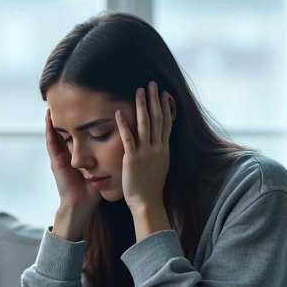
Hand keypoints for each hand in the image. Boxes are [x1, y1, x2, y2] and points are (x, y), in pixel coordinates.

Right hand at [46, 109, 101, 215]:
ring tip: (53, 103)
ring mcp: (60, 156)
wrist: (81, 204)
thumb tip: (124, 144)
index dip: (80, 121)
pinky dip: (48, 129)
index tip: (85, 105)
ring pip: (56, 133)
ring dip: (54, 118)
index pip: (79, 134)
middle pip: (66, 130)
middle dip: (66, 116)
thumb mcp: (102, 168)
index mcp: (79, 155)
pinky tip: (48, 117)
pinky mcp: (55, 160)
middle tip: (66, 99)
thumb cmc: (92, 190)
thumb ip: (109, 157)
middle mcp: (68, 153)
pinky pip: (50, 141)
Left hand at [117, 81, 172, 212]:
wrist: (147, 203)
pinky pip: (128, 138)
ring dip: (142, 106)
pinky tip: (118, 112)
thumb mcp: (160, 166)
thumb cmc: (151, 188)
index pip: (167, 123)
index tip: (164, 93)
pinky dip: (123, 124)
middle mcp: (158, 148)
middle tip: (152, 84)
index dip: (166, 107)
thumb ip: (159, 152)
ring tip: (139, 90)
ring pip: (145, 124)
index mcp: (164, 149)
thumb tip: (160, 144)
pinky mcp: (133, 159)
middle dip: (155, 100)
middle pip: (158, 118)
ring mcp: (146, 153)